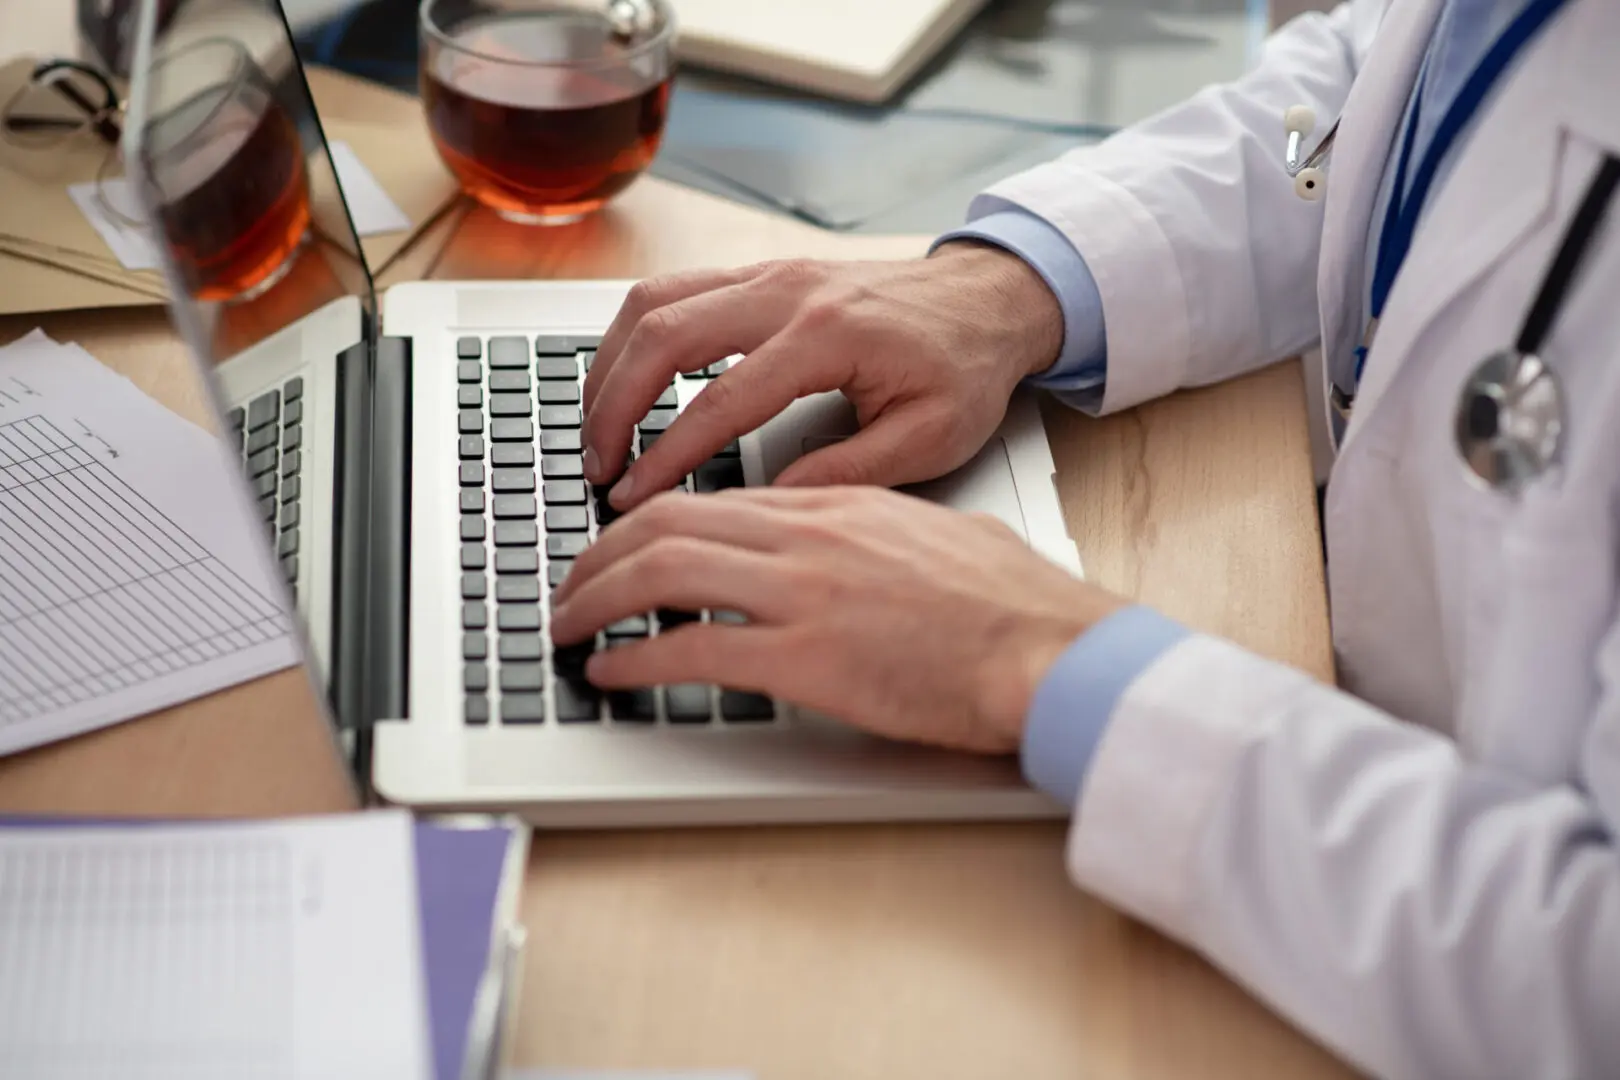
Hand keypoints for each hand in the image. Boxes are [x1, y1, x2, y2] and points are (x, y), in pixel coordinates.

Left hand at [549, 487, 1126, 752]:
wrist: (1051, 648)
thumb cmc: (1012, 603)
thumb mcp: (934, 535)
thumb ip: (878, 528)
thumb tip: (855, 536)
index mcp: (835, 507)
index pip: (709, 496)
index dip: (644, 520)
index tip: (617, 545)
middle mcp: (809, 537)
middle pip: (666, 523)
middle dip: (599, 555)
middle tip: (569, 584)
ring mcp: (805, 595)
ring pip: (664, 573)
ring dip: (598, 598)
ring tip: (569, 623)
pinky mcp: (810, 660)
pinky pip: (694, 649)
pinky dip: (637, 657)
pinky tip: (613, 669)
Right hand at [580, 243, 1063, 508]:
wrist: (990, 299)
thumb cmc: (966, 367)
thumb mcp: (928, 438)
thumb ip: (846, 472)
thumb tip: (766, 505)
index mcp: (829, 336)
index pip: (720, 400)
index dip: (666, 454)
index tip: (633, 495)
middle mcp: (788, 292)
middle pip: (664, 333)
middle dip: (613, 403)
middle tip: (597, 463)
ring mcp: (770, 273)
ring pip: (655, 300)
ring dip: (611, 362)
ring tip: (595, 425)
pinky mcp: (762, 272)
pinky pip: (675, 289)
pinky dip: (635, 334)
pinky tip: (625, 378)